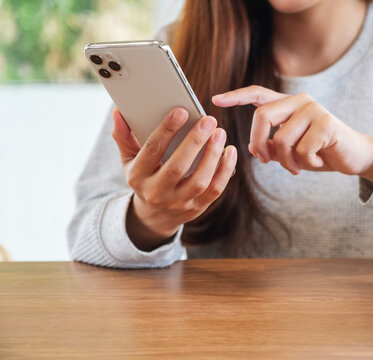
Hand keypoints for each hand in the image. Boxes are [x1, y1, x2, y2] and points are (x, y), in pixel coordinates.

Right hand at [112, 107, 236, 250]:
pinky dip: (225, 170)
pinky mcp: (198, 207)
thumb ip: (124, 136)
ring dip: (212, 155)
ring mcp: (179, 203)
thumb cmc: (144, 178)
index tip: (181, 111)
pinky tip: (230, 151)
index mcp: (138, 176)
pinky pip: (215, 189)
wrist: (155, 216)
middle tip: (208, 120)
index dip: (166, 130)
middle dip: (194, 141)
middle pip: (177, 167)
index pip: (152, 150)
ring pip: (199, 180)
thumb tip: (118, 112)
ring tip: (220, 133)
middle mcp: (158, 192)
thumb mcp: (129, 160)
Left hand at [212, 85, 372, 180]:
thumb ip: (272, 145)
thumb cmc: (321, 152)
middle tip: (266, 162)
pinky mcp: (327, 123)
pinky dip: (306, 164)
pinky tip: (317, 162)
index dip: (236, 97)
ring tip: (299, 167)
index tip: (215, 100)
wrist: (354, 156)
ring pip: (281, 139)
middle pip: (262, 117)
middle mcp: (300, 101)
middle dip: (259, 144)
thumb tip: (255, 149)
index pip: (258, 94)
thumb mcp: (292, 150)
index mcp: (288, 104)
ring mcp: (314, 110)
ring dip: (287, 162)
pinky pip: (302, 150)